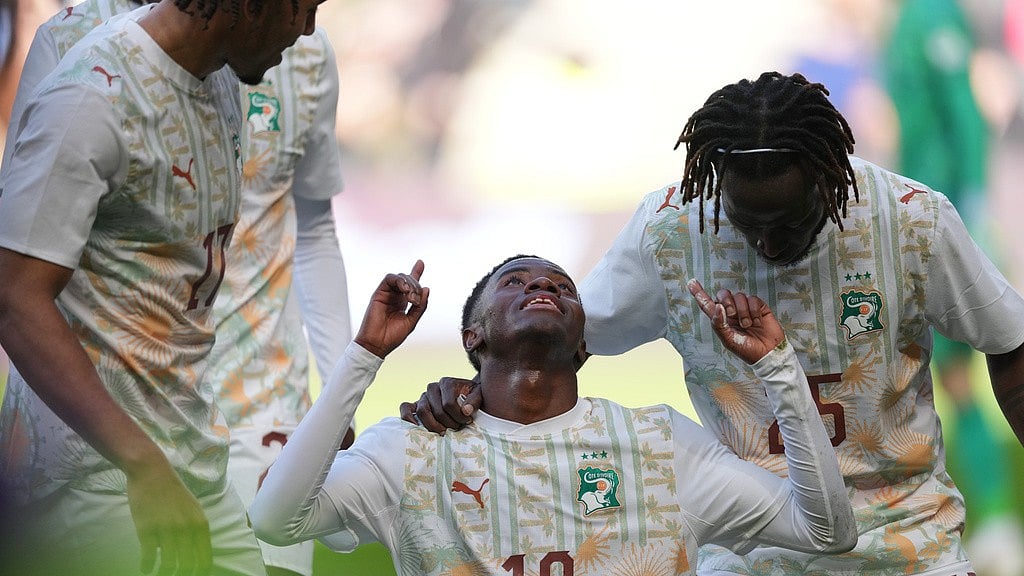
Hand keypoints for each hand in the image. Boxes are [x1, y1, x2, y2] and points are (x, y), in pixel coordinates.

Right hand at [126, 461, 210, 575]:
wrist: (152, 472)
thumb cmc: (173, 491)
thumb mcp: (193, 509)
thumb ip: (196, 530)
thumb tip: (196, 554)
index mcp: (201, 524)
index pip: (205, 559)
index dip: (198, 572)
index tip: (191, 575)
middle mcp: (187, 529)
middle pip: (188, 566)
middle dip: (181, 575)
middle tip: (173, 575)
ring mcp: (167, 529)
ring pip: (169, 565)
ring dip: (163, 573)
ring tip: (158, 573)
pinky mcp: (147, 529)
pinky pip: (149, 557)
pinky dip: (147, 567)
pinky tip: (145, 568)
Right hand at [354, 260, 428, 358]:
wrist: (377, 344)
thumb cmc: (392, 336)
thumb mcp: (411, 321)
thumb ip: (420, 306)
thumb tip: (427, 289)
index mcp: (402, 303)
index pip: (410, 285)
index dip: (416, 273)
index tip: (420, 263)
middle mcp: (395, 297)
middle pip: (408, 280)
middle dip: (416, 286)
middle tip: (415, 301)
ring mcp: (387, 294)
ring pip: (400, 278)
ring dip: (409, 283)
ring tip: (410, 296)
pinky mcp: (379, 293)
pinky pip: (389, 279)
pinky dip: (399, 281)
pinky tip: (404, 289)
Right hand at [399, 376, 480, 434]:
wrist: (465, 394)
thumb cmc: (471, 396)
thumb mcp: (478, 395)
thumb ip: (474, 401)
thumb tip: (465, 411)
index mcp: (447, 383)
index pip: (448, 404)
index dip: (459, 416)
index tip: (468, 421)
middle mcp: (433, 388)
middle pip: (437, 411)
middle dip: (449, 423)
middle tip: (457, 429)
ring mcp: (423, 396)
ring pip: (422, 412)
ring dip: (433, 426)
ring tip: (444, 432)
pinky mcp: (415, 404)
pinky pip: (406, 408)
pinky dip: (408, 418)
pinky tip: (417, 428)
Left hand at [687, 279, 784, 363]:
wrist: (768, 352)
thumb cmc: (747, 350)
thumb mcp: (728, 340)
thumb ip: (719, 324)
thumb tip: (717, 306)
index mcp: (721, 320)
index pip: (707, 304)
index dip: (699, 293)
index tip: (691, 282)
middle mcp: (731, 312)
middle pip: (723, 294)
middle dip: (727, 302)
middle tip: (732, 315)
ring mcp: (745, 308)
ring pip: (739, 296)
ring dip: (743, 311)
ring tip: (747, 325)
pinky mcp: (758, 306)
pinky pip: (753, 299)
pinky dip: (754, 311)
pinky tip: (757, 322)